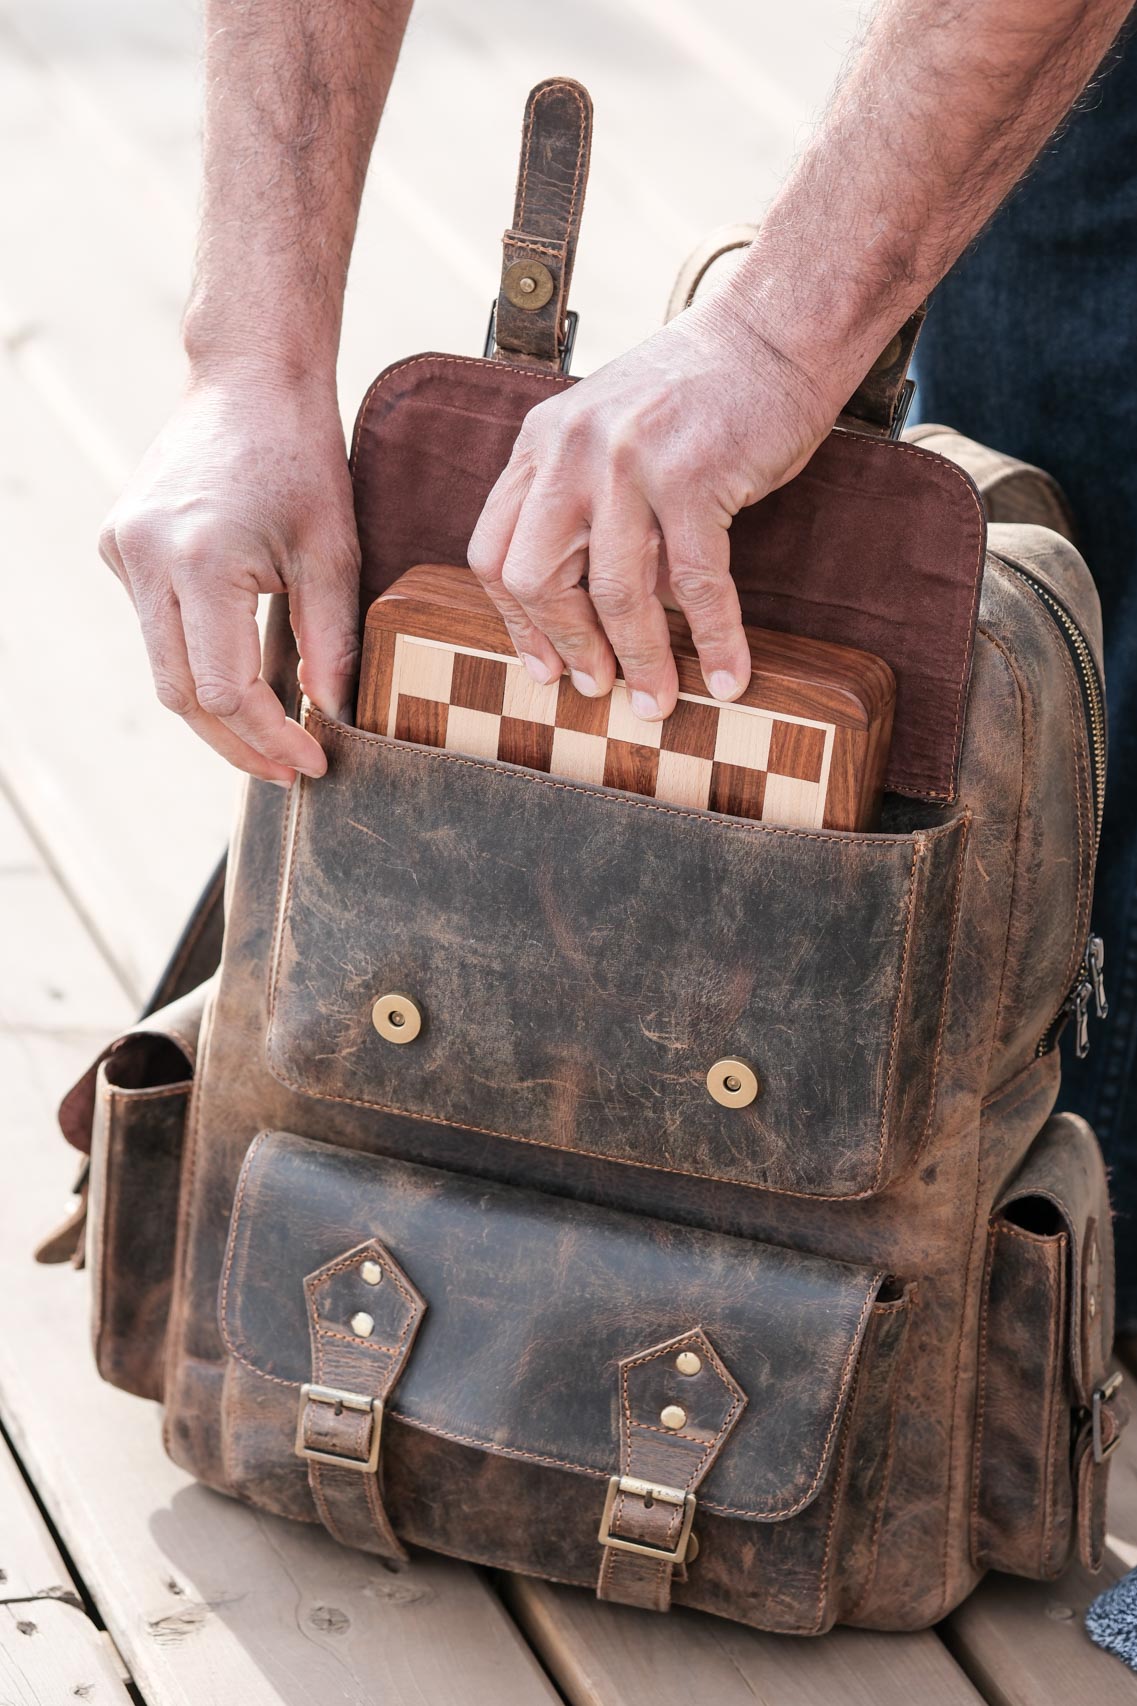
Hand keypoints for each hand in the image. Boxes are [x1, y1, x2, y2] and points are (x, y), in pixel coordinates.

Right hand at [99, 369, 360, 784]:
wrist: (247, 379)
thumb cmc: (301, 456)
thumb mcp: (333, 551)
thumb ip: (332, 642)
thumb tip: (330, 716)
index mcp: (199, 561)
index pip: (226, 691)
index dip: (270, 739)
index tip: (313, 763)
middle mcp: (144, 559)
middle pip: (181, 696)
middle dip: (237, 743)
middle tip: (288, 770)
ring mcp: (122, 552)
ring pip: (162, 669)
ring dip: (214, 710)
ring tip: (271, 734)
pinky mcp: (118, 545)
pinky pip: (155, 627)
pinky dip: (197, 659)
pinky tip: (240, 666)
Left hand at [467, 296, 837, 721]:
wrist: (775, 331)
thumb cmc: (702, 391)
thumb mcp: (610, 432)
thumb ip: (584, 502)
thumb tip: (587, 611)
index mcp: (542, 442)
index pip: (494, 551)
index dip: (515, 622)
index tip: (541, 666)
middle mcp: (571, 449)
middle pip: (534, 579)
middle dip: (567, 646)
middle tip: (596, 687)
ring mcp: (627, 460)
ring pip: (617, 593)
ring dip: (641, 661)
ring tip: (658, 700)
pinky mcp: (692, 476)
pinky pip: (695, 585)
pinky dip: (716, 639)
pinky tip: (729, 675)